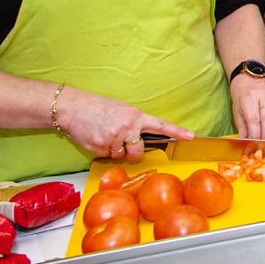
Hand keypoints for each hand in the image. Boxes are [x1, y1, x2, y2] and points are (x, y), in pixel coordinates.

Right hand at [54, 86, 193, 160]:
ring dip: (114, 149)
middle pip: (138, 151)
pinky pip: (107, 156)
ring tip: (104, 133)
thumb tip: (143, 136)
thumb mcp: (122, 110)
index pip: (160, 125)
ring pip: (121, 155)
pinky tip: (96, 137)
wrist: (73, 107)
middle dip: (131, 150)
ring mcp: (114, 138)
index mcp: (136, 116)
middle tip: (119, 138)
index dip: (176, 131)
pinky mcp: (100, 146)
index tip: (190, 136)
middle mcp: (128, 127)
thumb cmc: (97, 108)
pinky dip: (102, 150)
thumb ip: (135, 123)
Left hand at [230, 74, 264, 139]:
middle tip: (263, 145)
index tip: (254, 144)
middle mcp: (263, 95)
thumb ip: (243, 129)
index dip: (255, 134)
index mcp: (249, 98)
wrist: (251, 86)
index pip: (254, 119)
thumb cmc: (243, 101)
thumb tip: (246, 144)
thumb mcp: (238, 114)